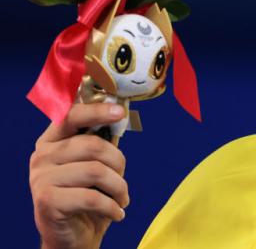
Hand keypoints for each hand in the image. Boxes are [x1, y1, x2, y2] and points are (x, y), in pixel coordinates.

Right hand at [30, 102, 128, 248]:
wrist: (71, 236)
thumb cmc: (86, 196)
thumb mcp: (94, 165)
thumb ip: (101, 142)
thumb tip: (119, 114)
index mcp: (52, 140)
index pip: (71, 116)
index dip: (97, 111)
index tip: (119, 112)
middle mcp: (42, 155)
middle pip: (93, 146)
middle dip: (118, 164)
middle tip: (122, 181)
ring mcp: (40, 178)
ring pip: (96, 171)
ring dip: (118, 187)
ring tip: (122, 199)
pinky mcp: (46, 200)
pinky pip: (92, 197)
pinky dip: (112, 207)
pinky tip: (117, 213)